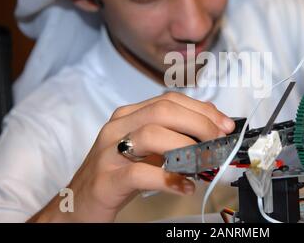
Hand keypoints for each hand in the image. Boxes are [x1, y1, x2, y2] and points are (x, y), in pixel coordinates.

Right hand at [29, 92, 234, 221]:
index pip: (170, 100)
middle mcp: (118, 127)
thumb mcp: (147, 150)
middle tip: (220, 143)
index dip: (202, 110)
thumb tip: (211, 131)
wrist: (78, 202)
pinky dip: (169, 179)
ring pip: (152, 135)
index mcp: (129, 115)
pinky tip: (185, 187)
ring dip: (187, 148)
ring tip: (205, 164)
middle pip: (163, 111)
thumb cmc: (119, 174)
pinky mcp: (106, 179)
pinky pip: (141, 173)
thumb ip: (173, 137)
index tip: (225, 125)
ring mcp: (109, 151)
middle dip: (200, 124)